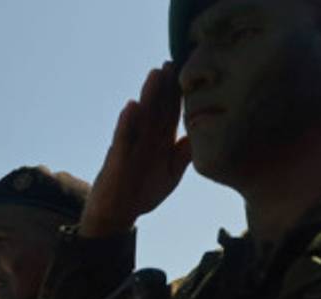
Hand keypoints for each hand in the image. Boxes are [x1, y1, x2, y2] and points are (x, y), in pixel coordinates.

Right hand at [80, 63, 191, 237]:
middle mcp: (145, 139)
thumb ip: (184, 154)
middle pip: (157, 108)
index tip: (190, 74)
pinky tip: (132, 107)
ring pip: (141, 117)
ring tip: (155, 75)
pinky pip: (123, 138)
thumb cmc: (142, 191)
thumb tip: (204, 133)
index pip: (171, 113)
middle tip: (173, 62)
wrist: (117, 214)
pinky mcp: (117, 159)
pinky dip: (127, 123)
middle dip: (165, 86)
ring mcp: (131, 146)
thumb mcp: (171, 173)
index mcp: (159, 141)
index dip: (180, 95)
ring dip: (148, 96)